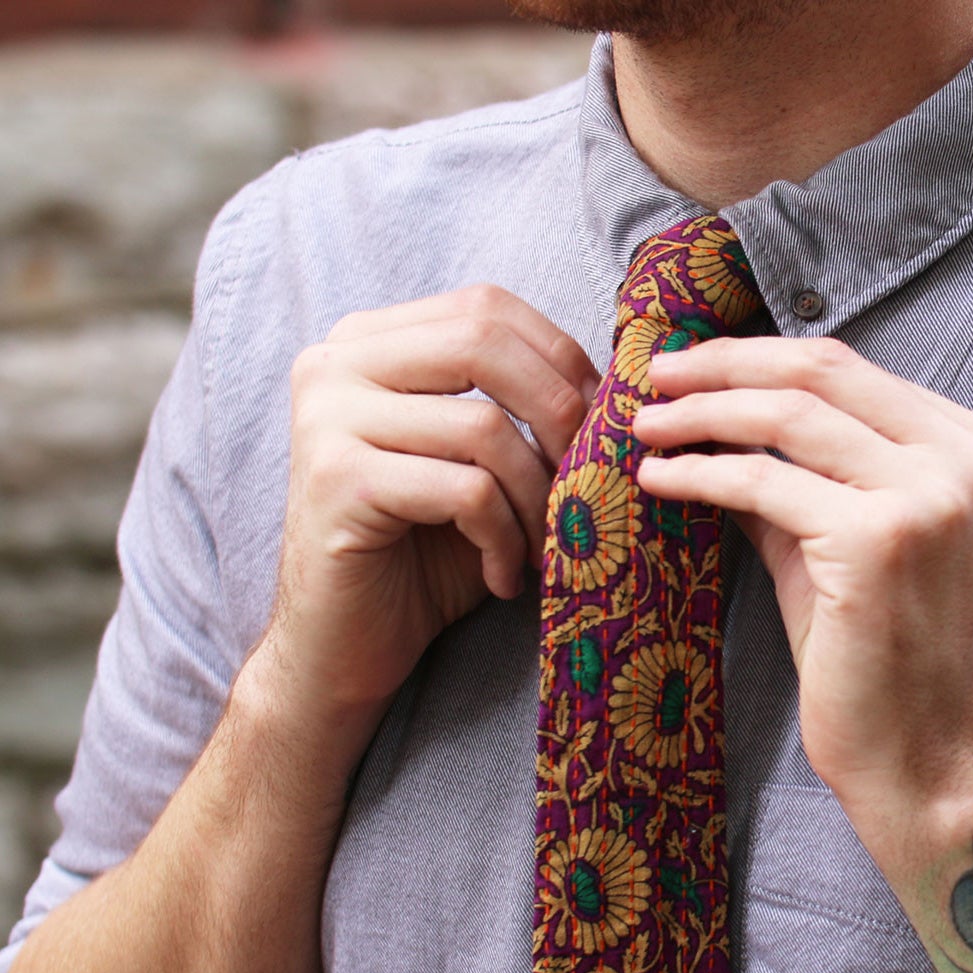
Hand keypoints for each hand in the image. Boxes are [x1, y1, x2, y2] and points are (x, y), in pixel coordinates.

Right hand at [254, 284, 594, 779]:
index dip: (559, 358)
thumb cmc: (427, 549)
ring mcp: (326, 419)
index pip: (485, 307)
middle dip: (560, 413)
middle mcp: (334, 364)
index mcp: (368, 341)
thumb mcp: (481, 460)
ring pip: (484, 428)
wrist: (344, 644)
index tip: (597, 424)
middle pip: (483, 345)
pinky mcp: (338, 483)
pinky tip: (503, 576)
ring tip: (541, 546)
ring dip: (537, 496)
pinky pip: (466, 490)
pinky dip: (504, 538)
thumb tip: (625, 377)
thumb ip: (521, 403)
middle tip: (586, 479)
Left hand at [633, 336, 972, 817]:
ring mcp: (933, 496)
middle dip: (724, 365)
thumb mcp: (846, 537)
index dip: (758, 357)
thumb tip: (709, 407)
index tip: (694, 367)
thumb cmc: (880, 653)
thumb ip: (800, 469)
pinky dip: (702, 474)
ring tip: (645, 425)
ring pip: (789, 416)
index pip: (851, 368)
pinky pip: (766, 483)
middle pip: (822, 371)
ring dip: (703, 413)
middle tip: (654, 375)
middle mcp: (970, 460)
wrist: (920, 754)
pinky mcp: (880, 539)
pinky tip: (659, 479)